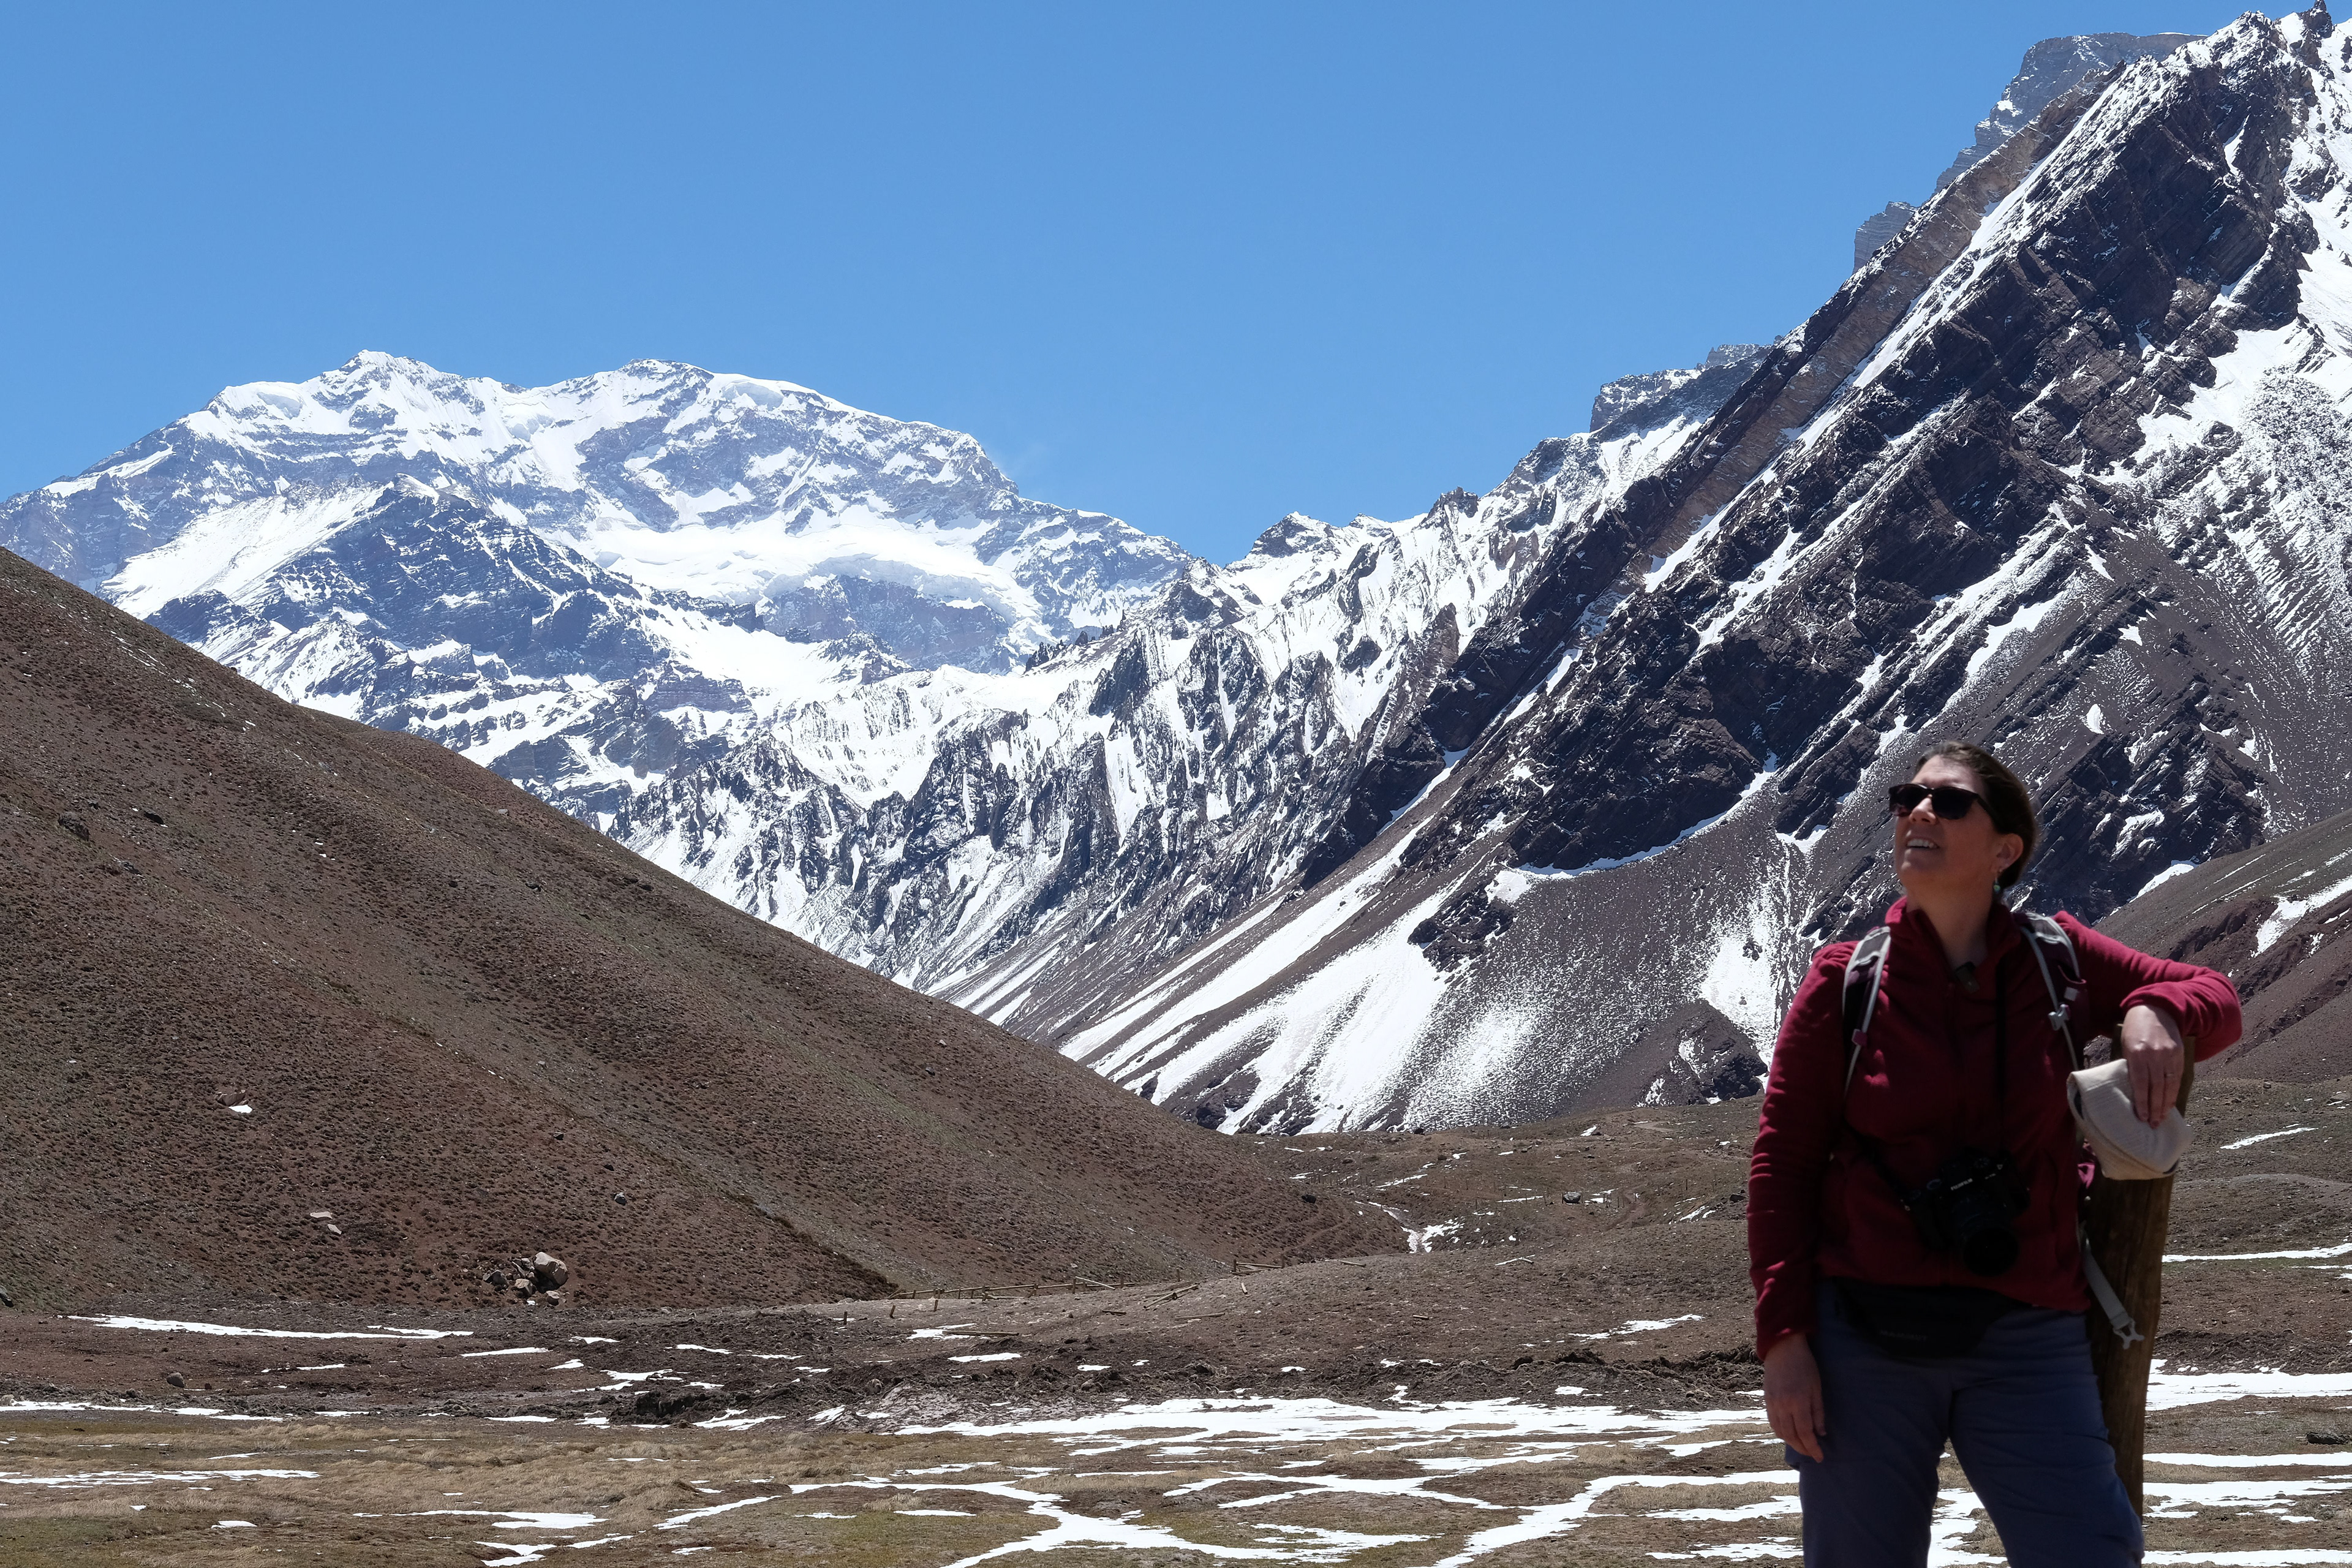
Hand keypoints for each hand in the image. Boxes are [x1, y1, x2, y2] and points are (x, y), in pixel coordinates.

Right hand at [1763, 1335, 1825, 1461]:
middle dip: (1803, 1449)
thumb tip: (1821, 1433)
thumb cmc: (1805, 1366)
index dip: (1812, 1448)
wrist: (1782, 1348)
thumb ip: (1818, 1412)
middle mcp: (1783, 1406)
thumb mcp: (1816, 1388)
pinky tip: (1789, 1435)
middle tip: (1813, 1454)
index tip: (1820, 1457)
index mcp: (1798, 1402)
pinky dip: (1781, 1433)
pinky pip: (1773, 1423)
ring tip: (1803, 1447)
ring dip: (1791, 1443)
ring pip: (1780, 1432)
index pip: (1805, 1433)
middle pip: (1791, 1436)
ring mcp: (1772, 1403)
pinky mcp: (1767, 1400)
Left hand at [2120, 1003, 2185, 1126]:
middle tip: (2153, 1124)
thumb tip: (2132, 1089)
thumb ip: (2130, 1065)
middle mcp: (2155, 1056)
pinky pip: (2177, 1079)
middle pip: (2156, 1087)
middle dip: (2154, 1108)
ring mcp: (2169, 1056)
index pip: (2139, 1082)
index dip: (2142, 1101)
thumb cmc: (2135, 1029)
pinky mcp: (2179, 1056)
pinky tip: (2170, 1104)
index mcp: (2137, 1053)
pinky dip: (2174, 1093)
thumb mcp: (2126, 1044)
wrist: (2157, 1010)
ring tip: (2161, 1119)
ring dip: (2165, 1105)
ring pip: (2168, 1085)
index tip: (2141, 1117)